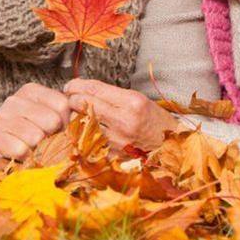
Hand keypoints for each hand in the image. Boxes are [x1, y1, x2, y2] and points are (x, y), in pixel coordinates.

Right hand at [0, 82, 70, 159]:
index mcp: (30, 91)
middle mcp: (13, 100)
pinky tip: (20, 154)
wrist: (1, 153)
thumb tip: (81, 115)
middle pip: (52, 120)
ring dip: (38, 148)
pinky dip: (25, 158)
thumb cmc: (31, 134)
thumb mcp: (49, 118)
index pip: (62, 104)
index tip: (59, 129)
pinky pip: (21, 150)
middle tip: (44, 141)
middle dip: (52, 136)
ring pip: (36, 136)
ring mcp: (0, 118)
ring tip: (32, 147)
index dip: (66, 122)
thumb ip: (65, 113)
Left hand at [64, 79, 179, 150]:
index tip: (70, 85)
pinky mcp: (112, 154)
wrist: (169, 146)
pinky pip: (89, 141)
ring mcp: (116, 140)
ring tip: (77, 114)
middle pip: (84, 105)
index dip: (77, 85)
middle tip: (71, 98)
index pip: (95, 90)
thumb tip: (87, 91)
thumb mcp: (140, 100)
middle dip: (72, 99)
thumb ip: (114, 96)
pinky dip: (83, 134)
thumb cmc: (155, 121)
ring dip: (75, 118)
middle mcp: (123, 121)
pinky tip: (85, 130)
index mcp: (133, 102)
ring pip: (82, 124)